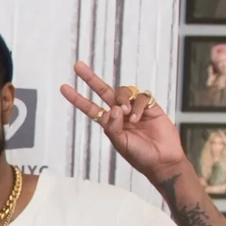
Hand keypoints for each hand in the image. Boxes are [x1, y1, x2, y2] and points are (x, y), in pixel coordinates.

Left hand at [59, 62, 183, 182]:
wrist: (162, 160)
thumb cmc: (140, 156)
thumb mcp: (120, 143)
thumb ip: (113, 127)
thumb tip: (113, 109)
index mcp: (109, 124)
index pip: (90, 108)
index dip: (77, 98)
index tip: (63, 87)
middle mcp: (120, 114)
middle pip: (103, 91)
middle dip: (90, 78)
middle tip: (77, 65)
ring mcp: (135, 108)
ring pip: (122, 92)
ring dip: (121, 99)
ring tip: (126, 114)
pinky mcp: (151, 106)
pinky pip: (141, 96)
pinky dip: (137, 105)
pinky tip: (138, 117)